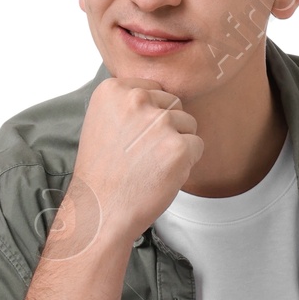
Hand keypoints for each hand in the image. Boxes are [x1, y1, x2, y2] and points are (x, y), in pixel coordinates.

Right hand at [70, 76, 202, 248]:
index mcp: (113, 89)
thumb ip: (128, 103)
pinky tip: (162, 175)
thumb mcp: (102, 122)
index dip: (149, 117)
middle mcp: (136, 99)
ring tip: (149, 165)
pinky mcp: (178, 147)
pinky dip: (186, 163)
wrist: (101, 210)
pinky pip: (197, 145)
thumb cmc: (103, 172)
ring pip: (188, 123)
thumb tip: (162, 95)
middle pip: (174, 104)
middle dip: (166, 128)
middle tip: (141, 155)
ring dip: (177, 144)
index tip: (132, 139)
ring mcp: (158, 122)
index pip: (154, 90)